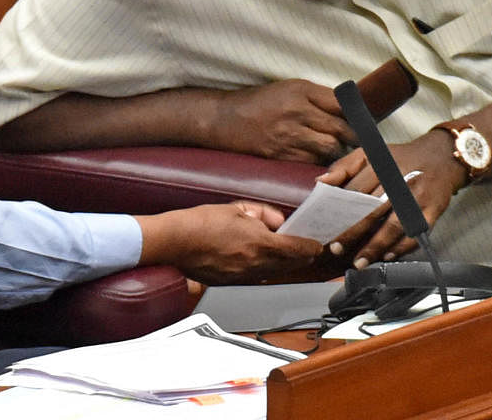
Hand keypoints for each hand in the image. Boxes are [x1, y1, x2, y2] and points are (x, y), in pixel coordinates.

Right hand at [136, 201, 323, 284]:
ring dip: (281, 263)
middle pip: (289, 265)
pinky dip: (261, 268)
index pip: (297, 249)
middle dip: (300, 257)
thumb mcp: (236, 208)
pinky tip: (254, 258)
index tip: (317, 245)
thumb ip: (262, 214)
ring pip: (273, 272)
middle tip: (305, 249)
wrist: (175, 243)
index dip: (311, 247)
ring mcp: (243, 277)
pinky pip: (255, 277)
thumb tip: (277, 221)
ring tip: (279, 252)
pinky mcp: (231, 283)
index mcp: (260, 243)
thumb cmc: (202, 223)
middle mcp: (256, 264)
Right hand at [206, 80, 355, 162]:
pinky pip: (312, 161)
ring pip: (329, 147)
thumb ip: (316, 97)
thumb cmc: (259, 102)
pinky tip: (322, 160)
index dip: (358, 114)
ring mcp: (290, 135)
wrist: (225, 119)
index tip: (366, 121)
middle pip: (340, 127)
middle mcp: (298, 111)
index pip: (342, 103)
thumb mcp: (288, 88)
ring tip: (342, 151)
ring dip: (338, 150)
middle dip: (354, 136)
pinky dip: (320, 161)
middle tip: (362, 141)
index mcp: (301, 91)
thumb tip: (347, 108)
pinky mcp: (282, 154)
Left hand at [317, 132, 466, 265]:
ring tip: (360, 262)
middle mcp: (399, 182)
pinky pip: (416, 233)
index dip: (340, 211)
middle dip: (353, 232)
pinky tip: (387, 256)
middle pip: (372, 210)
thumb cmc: (400, 158)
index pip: (356, 191)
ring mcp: (417, 198)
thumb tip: (319, 183)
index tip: (327, 227)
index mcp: (381, 166)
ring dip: (376, 246)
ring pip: (394, 226)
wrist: (441, 157)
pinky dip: (401, 247)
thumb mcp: (370, 153)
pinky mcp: (433, 211)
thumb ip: (343, 167)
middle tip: (337, 249)